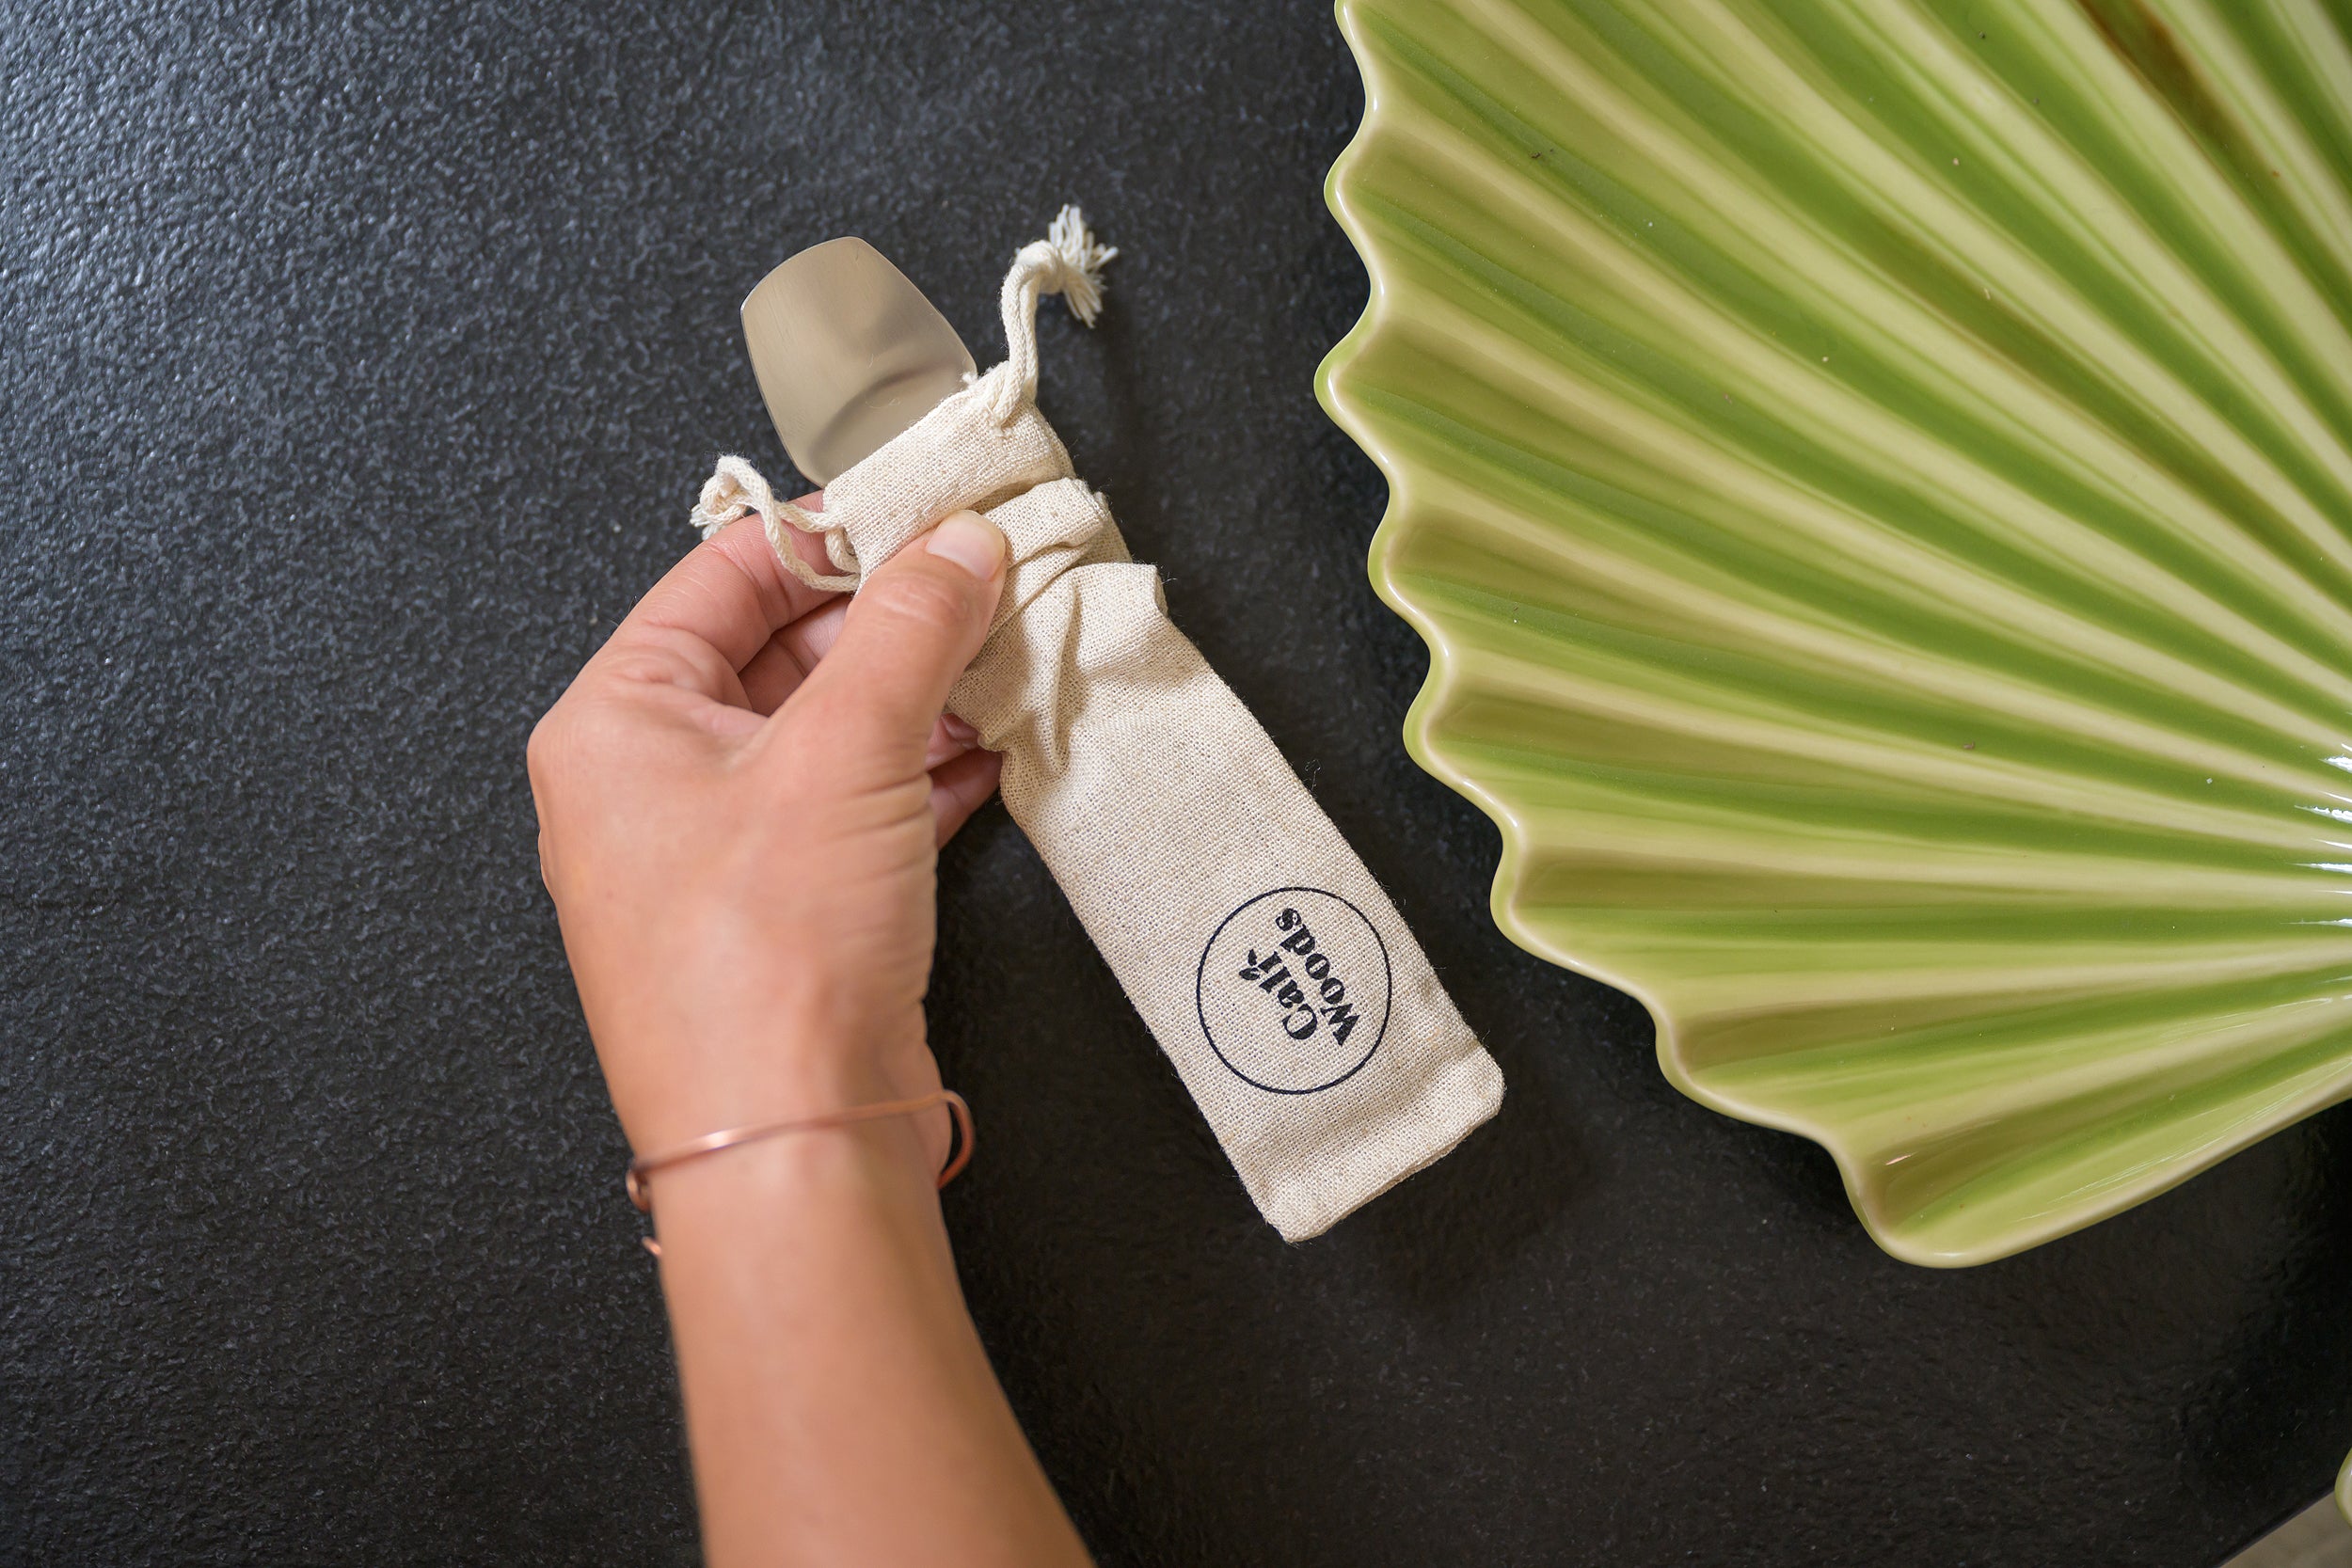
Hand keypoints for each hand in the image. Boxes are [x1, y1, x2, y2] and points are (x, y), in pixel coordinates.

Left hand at [528, 501, 1007, 1167]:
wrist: (792, 1138)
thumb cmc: (763, 961)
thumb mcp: (846, 750)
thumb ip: (911, 629)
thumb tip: (957, 547)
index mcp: (614, 722)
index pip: (721, 577)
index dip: (828, 533)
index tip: (919, 507)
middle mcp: (650, 783)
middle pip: (780, 652)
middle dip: (891, 619)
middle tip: (984, 578)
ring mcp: (719, 854)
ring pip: (828, 734)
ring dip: (919, 696)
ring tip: (1006, 654)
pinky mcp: (788, 913)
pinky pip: (857, 808)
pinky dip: (924, 773)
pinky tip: (991, 749)